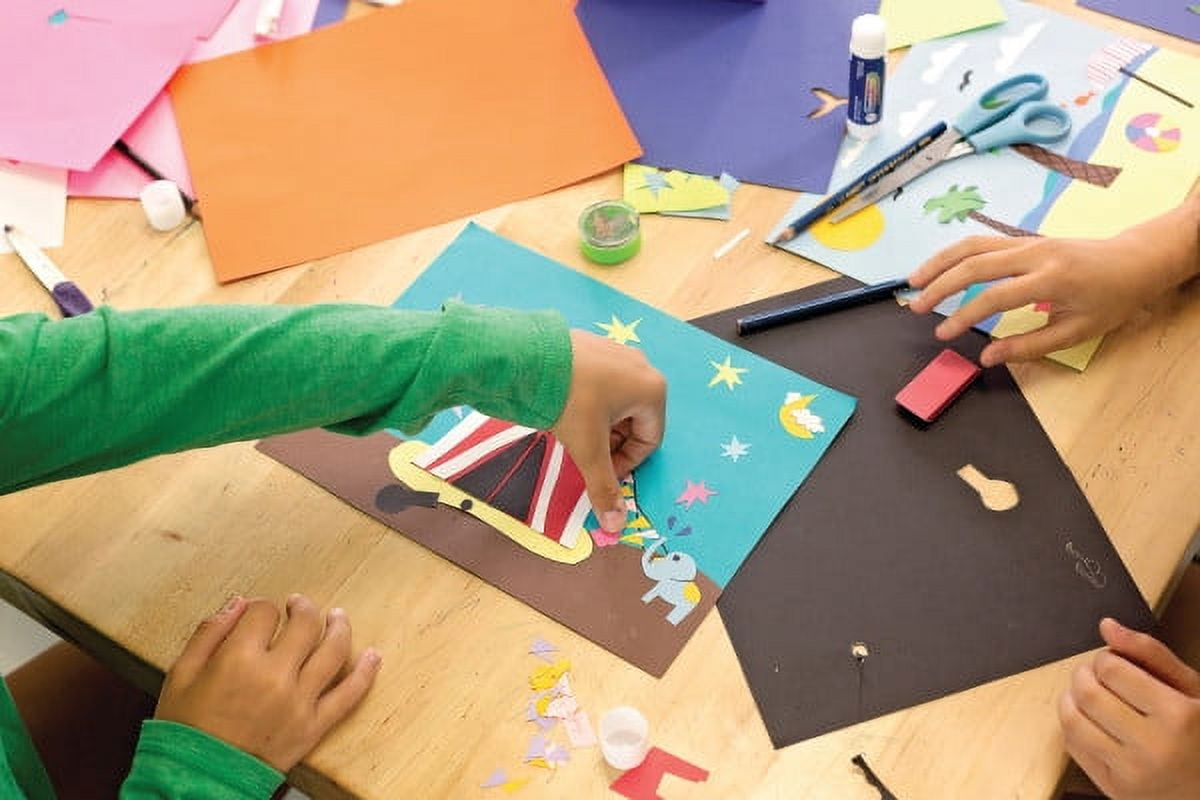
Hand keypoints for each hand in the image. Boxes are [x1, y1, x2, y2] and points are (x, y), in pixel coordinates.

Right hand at [156, 594, 380, 771]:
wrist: (196, 780)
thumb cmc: (186, 730)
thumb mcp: (180, 674)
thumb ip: (210, 632)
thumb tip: (239, 603)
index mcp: (239, 659)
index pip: (265, 612)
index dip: (262, 607)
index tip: (260, 613)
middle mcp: (276, 676)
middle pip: (305, 624)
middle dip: (302, 607)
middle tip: (298, 605)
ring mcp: (300, 701)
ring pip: (334, 651)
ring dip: (340, 627)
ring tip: (338, 617)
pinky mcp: (314, 726)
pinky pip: (349, 695)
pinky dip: (366, 673)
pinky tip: (373, 656)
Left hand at [552, 330, 666, 531]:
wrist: (528, 358)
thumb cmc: (568, 402)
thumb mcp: (587, 448)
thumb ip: (604, 487)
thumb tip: (615, 525)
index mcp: (652, 391)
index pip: (650, 441)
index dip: (627, 463)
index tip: (602, 471)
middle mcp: (642, 368)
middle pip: (636, 420)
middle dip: (614, 443)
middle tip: (587, 453)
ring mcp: (618, 352)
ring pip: (618, 401)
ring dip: (602, 423)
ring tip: (574, 431)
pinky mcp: (595, 345)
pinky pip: (602, 381)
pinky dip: (591, 401)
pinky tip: (567, 408)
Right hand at [907, 197, 1199, 365]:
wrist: (1136, 260)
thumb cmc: (1112, 299)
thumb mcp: (1078, 332)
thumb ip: (1029, 346)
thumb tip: (988, 357)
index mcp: (1051, 279)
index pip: (995, 297)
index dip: (964, 317)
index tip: (942, 335)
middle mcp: (1035, 254)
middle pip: (975, 265)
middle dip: (940, 286)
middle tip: (916, 308)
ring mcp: (1027, 242)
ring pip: (973, 245)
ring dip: (940, 262)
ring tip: (914, 281)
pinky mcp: (1023, 240)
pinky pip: (982, 242)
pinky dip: (956, 253)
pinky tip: (939, 267)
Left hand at [1059, 618, 1199, 799]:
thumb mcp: (1192, 689)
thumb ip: (1150, 653)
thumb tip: (1107, 626)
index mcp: (1178, 716)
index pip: (1110, 668)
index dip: (1106, 658)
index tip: (1113, 662)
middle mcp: (1153, 747)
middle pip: (1087, 693)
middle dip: (1084, 675)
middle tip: (1097, 676)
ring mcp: (1131, 773)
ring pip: (1071, 720)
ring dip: (1072, 699)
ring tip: (1091, 697)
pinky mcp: (1114, 789)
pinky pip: (1073, 746)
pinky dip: (1074, 726)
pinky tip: (1092, 722)